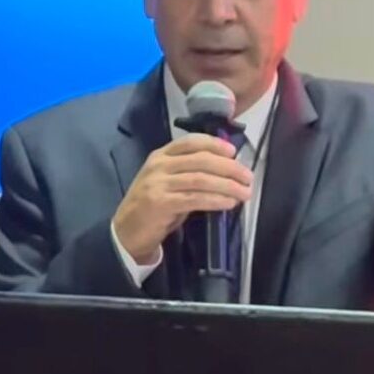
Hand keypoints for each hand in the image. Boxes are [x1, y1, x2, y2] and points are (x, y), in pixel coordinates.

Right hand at [113, 133, 252, 263]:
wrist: (125, 232)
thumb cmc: (153, 207)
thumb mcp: (169, 182)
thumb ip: (190, 173)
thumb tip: (227, 170)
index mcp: (161, 155)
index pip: (191, 141)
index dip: (215, 144)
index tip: (234, 152)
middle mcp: (158, 165)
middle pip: (201, 160)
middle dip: (229, 168)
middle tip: (248, 177)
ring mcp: (158, 183)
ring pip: (201, 179)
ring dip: (227, 185)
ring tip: (244, 192)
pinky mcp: (160, 203)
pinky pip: (194, 199)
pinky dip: (215, 200)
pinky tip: (228, 203)